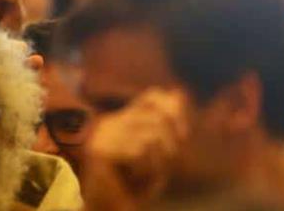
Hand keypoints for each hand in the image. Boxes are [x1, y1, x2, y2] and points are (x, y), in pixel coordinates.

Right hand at [83, 88, 188, 209]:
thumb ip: (167, 128)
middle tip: (163, 166)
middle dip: (171, 145)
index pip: (153, 96)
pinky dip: (146, 170)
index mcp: (121, 120)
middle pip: (158, 118)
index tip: (183, 136)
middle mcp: (110, 122)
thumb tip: (178, 93)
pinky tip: (133, 180)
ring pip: (152, 137)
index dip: (175, 112)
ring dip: (158, 163)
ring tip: (145, 177)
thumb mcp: (157, 157)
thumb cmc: (131, 189)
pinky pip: (139, 152)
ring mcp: (103, 136)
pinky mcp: (100, 151)